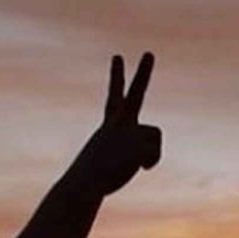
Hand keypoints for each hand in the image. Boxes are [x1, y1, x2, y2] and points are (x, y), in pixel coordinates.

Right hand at [72, 52, 160, 195]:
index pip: (115, 97)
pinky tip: (138, 169)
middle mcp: (119, 123)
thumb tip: (142, 158)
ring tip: (132, 163)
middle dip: (143, 72)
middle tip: (149, 53)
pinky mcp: (137, 146)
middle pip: (136, 93)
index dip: (117, 76)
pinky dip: (150, 163)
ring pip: (154, 136)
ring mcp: (128, 133)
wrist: (84, 184)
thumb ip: (125, 153)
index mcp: (110, 124)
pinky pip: (155, 154)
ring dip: (150, 151)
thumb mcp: (106, 163)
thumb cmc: (91, 177)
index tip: (118, 57)